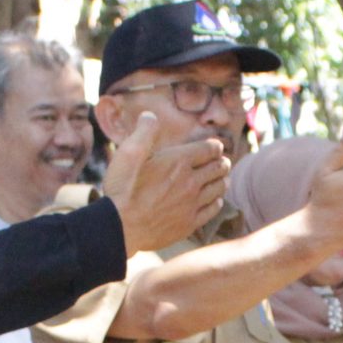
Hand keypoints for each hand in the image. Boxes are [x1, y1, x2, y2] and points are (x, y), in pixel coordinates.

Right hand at [102, 111, 227, 253]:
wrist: (120, 227)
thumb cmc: (122, 188)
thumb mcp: (128, 152)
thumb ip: (143, 131)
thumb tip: (151, 116)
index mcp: (179, 161)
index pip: (210, 149)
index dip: (215, 146)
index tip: (215, 147)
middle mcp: (191, 181)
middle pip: (219, 168)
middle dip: (222, 162)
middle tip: (222, 162)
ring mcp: (192, 204)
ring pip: (219, 188)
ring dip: (222, 180)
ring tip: (221, 178)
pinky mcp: (189, 223)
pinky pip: (213, 209)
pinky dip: (217, 201)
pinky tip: (215, 200)